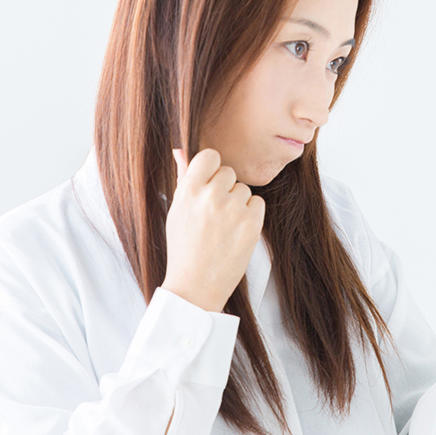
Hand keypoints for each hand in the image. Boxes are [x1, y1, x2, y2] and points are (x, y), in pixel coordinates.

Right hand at [161, 147, 265, 312]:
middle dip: (224, 189)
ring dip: (238, 204)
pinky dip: (250, 215)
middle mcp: (211, 196)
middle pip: (229, 173)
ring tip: (223, 227)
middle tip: (214, 214)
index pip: (210, 156)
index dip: (211, 169)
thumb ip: (184, 178)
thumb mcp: (177, 210)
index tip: (209, 184)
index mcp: (189, 190)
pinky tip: (236, 232)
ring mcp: (233, 210)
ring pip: (244, 189)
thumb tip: (181, 149)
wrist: (196, 285)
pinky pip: (258, 203)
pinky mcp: (252, 224)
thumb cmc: (184, 246)